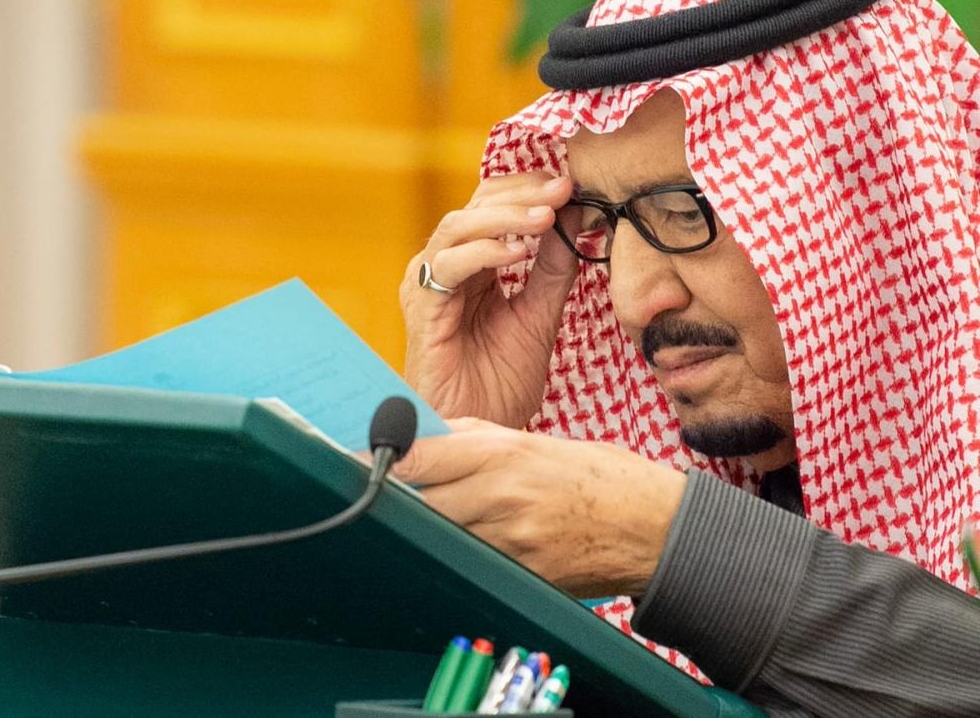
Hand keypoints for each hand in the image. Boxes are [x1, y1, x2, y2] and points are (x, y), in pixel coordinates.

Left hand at [392, 418, 687, 598]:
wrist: (655, 529)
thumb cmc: (600, 477)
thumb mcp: (538, 441)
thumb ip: (478, 439)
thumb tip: (424, 435)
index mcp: (506, 456)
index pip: (420, 458)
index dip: (382, 459)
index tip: (358, 460)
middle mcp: (501, 500)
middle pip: (417, 505)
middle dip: (397, 499)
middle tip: (380, 492)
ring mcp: (508, 545)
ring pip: (439, 538)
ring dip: (426, 526)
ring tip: (428, 514)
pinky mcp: (517, 578)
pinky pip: (469, 565)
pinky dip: (458, 553)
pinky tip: (466, 542)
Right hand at [401, 173, 576, 427]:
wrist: (477, 433)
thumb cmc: (500, 382)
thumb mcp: (539, 315)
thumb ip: (554, 268)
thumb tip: (577, 216)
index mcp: (472, 263)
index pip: (493, 205)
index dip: (529, 190)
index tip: (571, 185)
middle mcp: (445, 267)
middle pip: (475, 206)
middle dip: (521, 194)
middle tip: (562, 189)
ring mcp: (428, 285)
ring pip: (457, 226)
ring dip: (504, 217)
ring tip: (545, 216)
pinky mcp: (421, 309)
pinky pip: (447, 267)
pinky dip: (484, 253)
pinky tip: (518, 252)